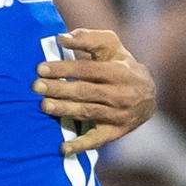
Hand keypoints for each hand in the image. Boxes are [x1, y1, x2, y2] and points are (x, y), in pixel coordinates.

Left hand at [32, 29, 155, 154]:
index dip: (64, 68)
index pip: (87, 69)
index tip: (40, 68)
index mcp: (119, 71)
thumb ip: (88, 39)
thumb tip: (61, 38)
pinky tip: (63, 148)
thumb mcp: (111, 47)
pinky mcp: (115, 132)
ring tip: (44, 106)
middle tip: (36, 86)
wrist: (149, 95)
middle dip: (59, 88)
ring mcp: (119, 115)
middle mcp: (121, 94)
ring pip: (88, 112)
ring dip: (65, 110)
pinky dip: (80, 145)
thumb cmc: (121, 65)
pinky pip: (97, 140)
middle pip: (85, 91)